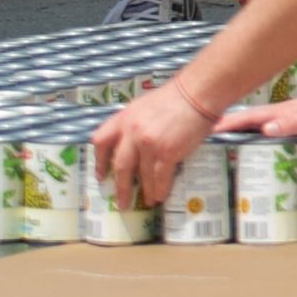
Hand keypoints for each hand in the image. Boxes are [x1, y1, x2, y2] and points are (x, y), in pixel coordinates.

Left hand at [92, 81, 220, 207]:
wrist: (196, 93)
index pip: (101, 142)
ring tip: (148, 201)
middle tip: (122, 202)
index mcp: (123, 118)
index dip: (99, 161)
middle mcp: (132, 132)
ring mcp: (148, 143)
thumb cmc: (174, 98)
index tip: (101, 176)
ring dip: (145, 191)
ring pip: (142, 175)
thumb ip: (133, 124)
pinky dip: (160, 189)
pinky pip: (160, 177)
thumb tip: (132, 146)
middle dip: (120, 188)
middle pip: (120, 166)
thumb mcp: (143, 107)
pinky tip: (160, 196)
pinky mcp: (167, 152)